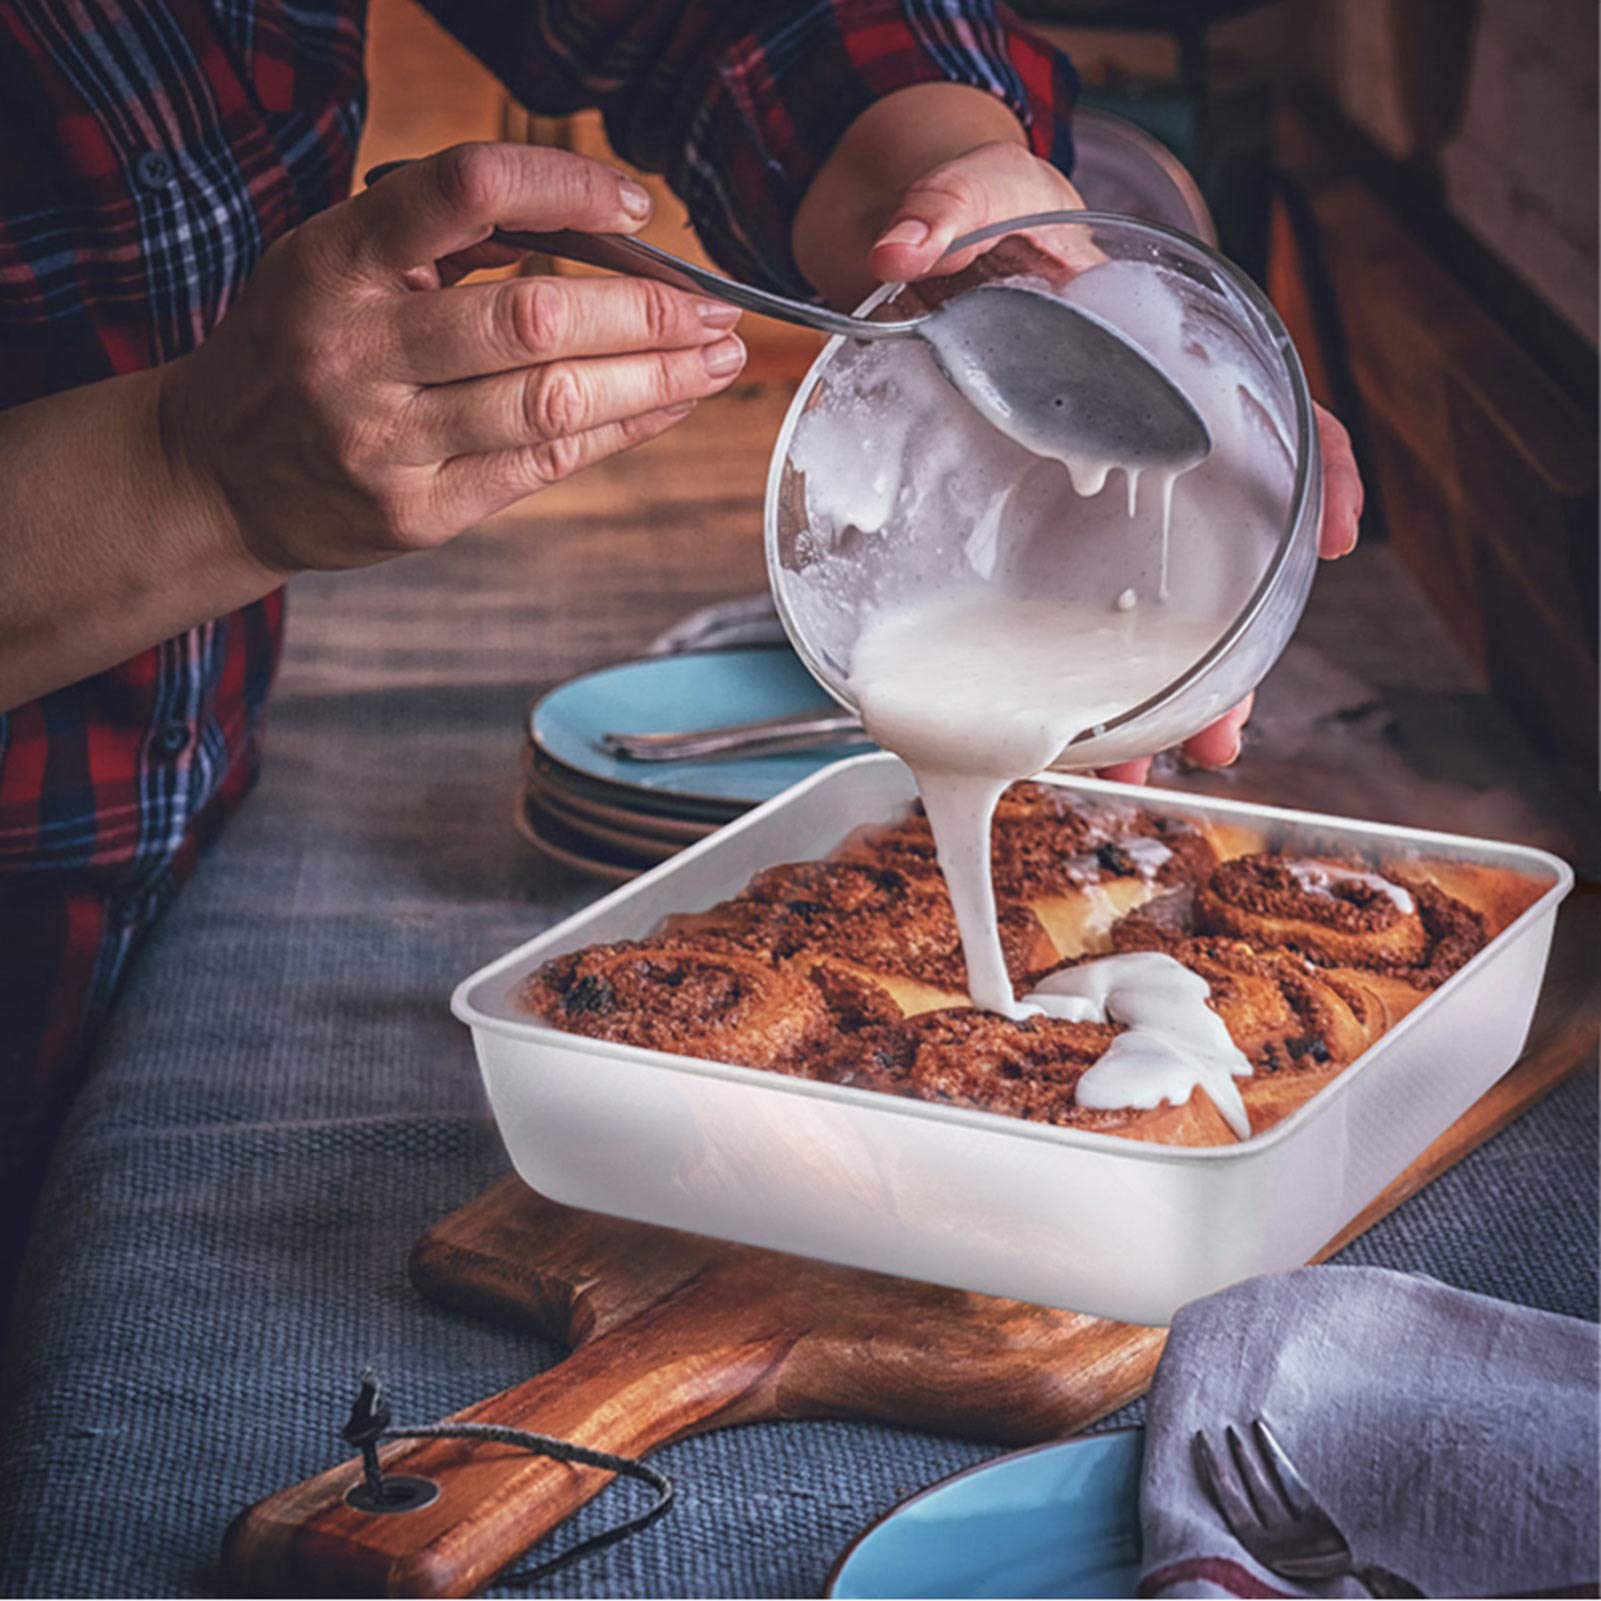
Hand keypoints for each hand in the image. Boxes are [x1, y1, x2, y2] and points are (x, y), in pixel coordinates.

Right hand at [161, 142, 746, 574]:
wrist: (217, 473)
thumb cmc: (300, 347)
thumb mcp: (337, 260)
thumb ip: (446, 240)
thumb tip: (601, 230)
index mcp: (336, 261)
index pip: (466, 191)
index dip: (565, 188)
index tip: (635, 202)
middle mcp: (358, 352)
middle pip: (534, 320)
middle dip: (646, 313)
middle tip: (718, 308)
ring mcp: (387, 443)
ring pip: (552, 405)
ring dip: (655, 380)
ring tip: (718, 359)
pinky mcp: (419, 513)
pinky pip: (543, 468)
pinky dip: (620, 432)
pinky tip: (669, 405)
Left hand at [867, 139, 1365, 782]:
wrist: (916, 263)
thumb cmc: (974, 227)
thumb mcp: (969, 200)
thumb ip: (941, 213)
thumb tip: (892, 249)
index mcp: (1164, 358)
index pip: (1277, 408)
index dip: (1324, 470)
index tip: (1340, 534)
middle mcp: (1146, 440)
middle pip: (1222, 551)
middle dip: (1231, 652)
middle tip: (1220, 736)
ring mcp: (1091, 493)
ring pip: (1152, 601)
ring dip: (1155, 691)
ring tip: (1142, 767)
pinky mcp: (1029, 527)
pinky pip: (1068, 609)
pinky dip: (1071, 675)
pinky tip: (1061, 731)